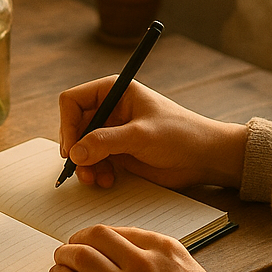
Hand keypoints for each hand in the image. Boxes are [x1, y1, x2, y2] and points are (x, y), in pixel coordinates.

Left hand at [50, 225, 258, 271]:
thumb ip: (176, 263)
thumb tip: (162, 261)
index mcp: (165, 249)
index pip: (124, 231)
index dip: (104, 235)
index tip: (96, 240)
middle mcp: (142, 260)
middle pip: (99, 236)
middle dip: (80, 238)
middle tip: (71, 245)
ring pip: (83, 256)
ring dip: (65, 255)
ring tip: (59, 260)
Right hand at [59, 78, 247, 188]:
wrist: (204, 157)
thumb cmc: (180, 135)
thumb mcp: (141, 135)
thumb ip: (105, 142)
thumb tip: (74, 153)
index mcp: (115, 90)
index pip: (73, 100)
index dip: (67, 124)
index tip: (71, 148)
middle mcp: (111, 108)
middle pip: (74, 126)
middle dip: (76, 149)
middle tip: (81, 169)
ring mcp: (113, 130)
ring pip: (81, 146)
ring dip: (84, 164)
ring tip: (96, 179)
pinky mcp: (119, 150)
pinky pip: (94, 160)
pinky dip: (95, 171)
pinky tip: (107, 180)